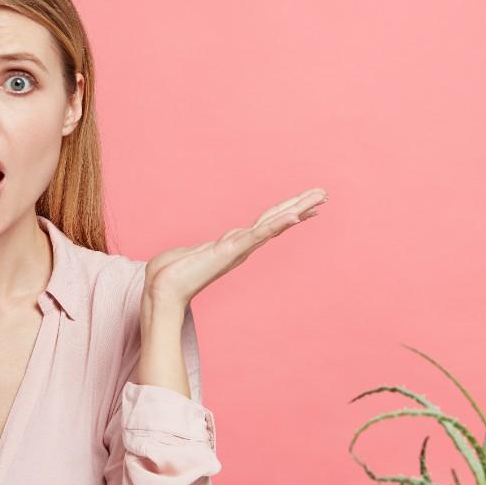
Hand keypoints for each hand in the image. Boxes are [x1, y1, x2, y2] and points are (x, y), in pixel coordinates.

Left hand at [139, 187, 327, 317]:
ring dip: (297, 209)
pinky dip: (276, 225)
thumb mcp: (190, 254)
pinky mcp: (231, 251)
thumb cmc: (170, 273)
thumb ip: (199, 251)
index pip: (265, 224)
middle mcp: (241, 247)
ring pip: (273, 224)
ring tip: (318, 198)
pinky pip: (258, 235)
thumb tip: (196, 253)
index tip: (306, 205)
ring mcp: (238, 249)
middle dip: (300, 206)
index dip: (286, 213)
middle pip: (276, 220)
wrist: (161, 290)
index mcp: (234, 245)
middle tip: (324, 194)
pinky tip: (294, 217)